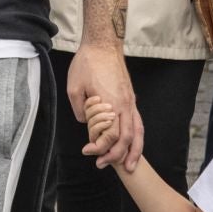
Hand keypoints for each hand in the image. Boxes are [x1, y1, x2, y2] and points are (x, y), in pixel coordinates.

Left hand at [68, 45, 141, 169]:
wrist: (103, 45)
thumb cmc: (88, 63)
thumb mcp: (74, 87)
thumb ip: (80, 110)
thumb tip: (85, 124)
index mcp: (112, 102)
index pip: (111, 134)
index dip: (100, 146)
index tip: (87, 151)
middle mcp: (125, 104)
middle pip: (127, 138)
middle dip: (117, 156)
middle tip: (103, 164)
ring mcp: (130, 101)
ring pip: (138, 132)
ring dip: (134, 151)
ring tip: (130, 166)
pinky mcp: (130, 98)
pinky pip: (138, 122)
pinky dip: (136, 137)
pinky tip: (132, 145)